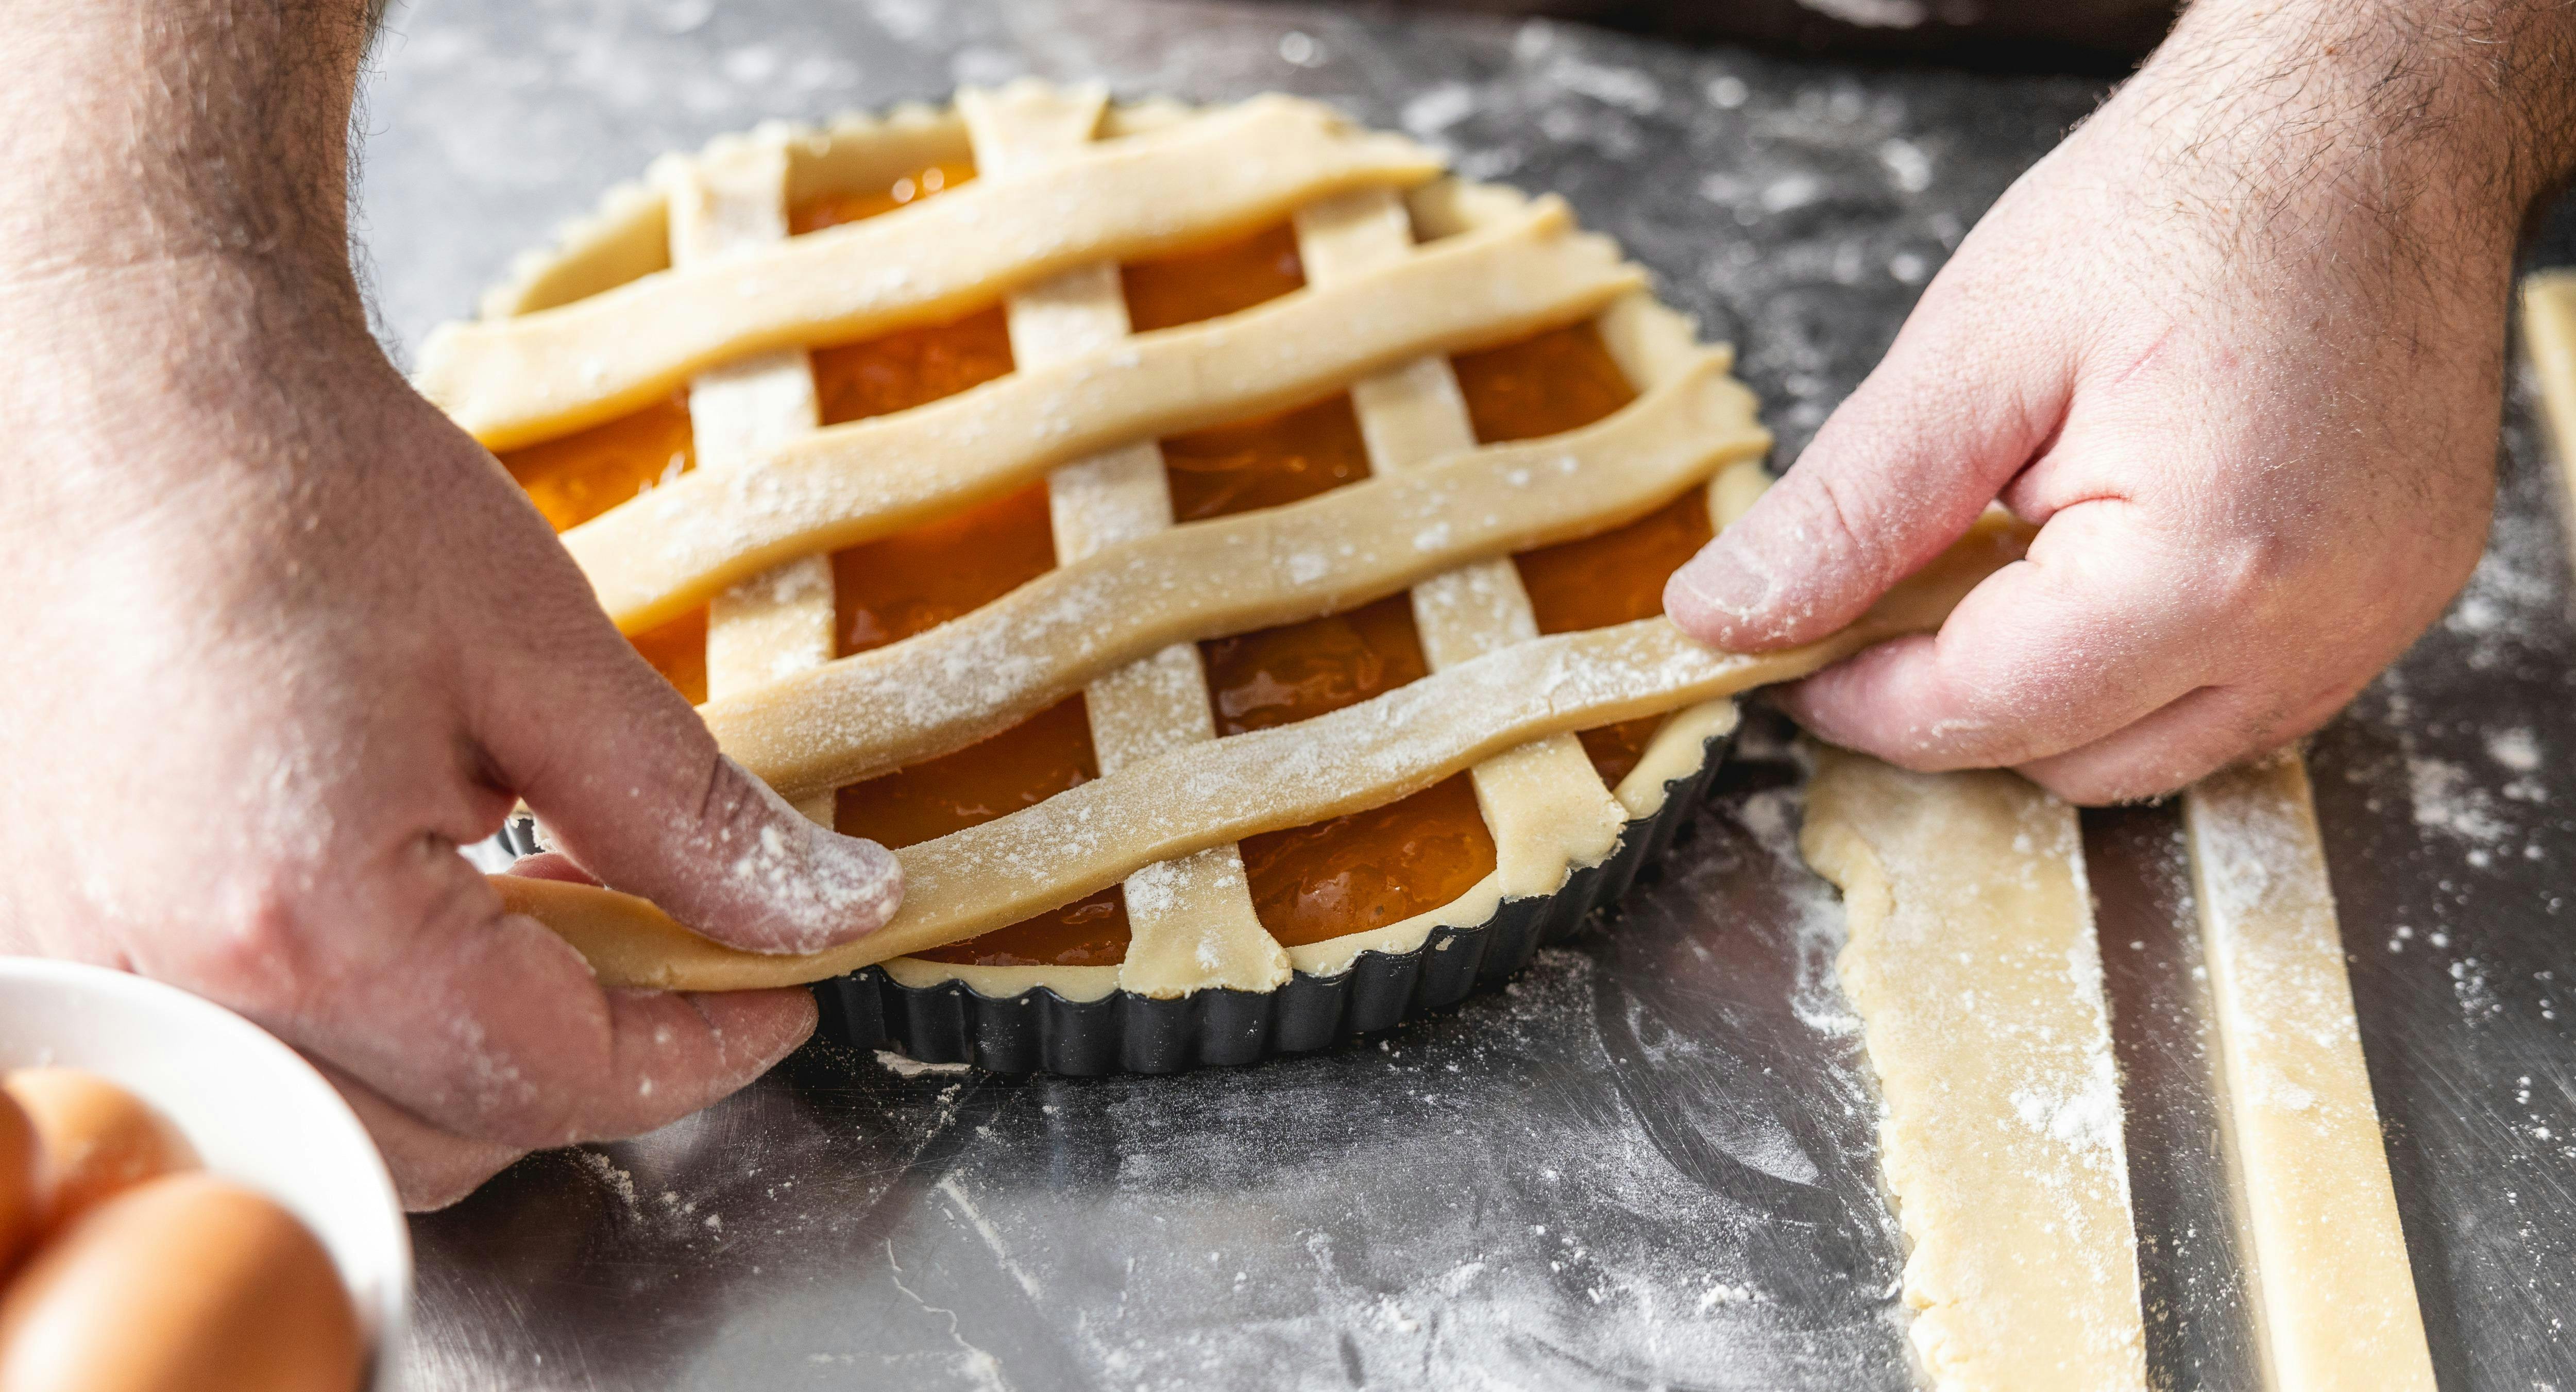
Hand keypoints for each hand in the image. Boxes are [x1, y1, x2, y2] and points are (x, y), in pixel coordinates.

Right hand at [0, 259, 899, 1207]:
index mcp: (307, 923)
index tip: (777, 1001)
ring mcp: (95, 971)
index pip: (550, 1079)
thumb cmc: (308, 493)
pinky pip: (245, 1052)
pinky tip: (419, 906)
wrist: (124, 401)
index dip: (696, 1052)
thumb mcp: (544, 656)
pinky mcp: (59, 936)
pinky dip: (357, 1024)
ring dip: (467, 1059)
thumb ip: (693, 821)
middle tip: (667, 943)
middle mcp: (174, 987)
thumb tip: (833, 911)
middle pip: (438, 1138)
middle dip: (582, 1064)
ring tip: (543, 912)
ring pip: (337, 1122)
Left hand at [1666, 0, 2575, 802]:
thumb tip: (1726, 620)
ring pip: (2160, 751)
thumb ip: (1846, 512)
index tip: (1782, 659)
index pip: (1982, 711)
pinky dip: (2150, 664)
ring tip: (2001, 560)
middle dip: (1956, 696)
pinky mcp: (2400, 596)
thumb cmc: (2177, 206)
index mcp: (2201, 570)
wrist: (2359, 125)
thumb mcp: (1972, 354)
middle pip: (2072, 757)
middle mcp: (2314, 629)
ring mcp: (2373, 621)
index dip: (1857, 699)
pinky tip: (2102, 562)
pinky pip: (2244, 696)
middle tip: (1880, 598)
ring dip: (2055, 692)